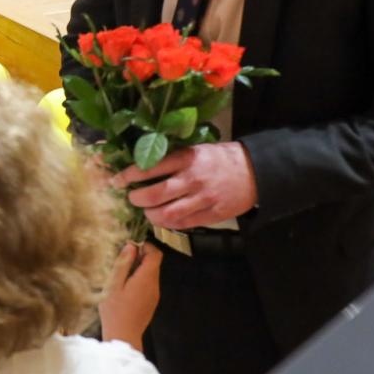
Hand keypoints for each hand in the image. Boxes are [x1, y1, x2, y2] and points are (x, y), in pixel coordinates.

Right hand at [99, 242, 160, 347]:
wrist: (123, 337)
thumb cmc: (115, 311)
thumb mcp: (113, 284)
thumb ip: (123, 264)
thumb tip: (131, 246)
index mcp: (146, 278)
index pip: (155, 254)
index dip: (145, 246)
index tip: (129, 247)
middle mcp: (155, 285)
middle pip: (154, 263)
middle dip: (139, 257)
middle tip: (121, 261)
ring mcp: (154, 295)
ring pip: (150, 274)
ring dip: (138, 269)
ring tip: (120, 275)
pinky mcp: (151, 302)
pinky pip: (148, 284)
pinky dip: (139, 280)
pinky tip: (124, 288)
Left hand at [115, 142, 257, 230]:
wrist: (255, 171)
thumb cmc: (220, 157)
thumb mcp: (196, 149)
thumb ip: (172, 159)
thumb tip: (142, 167)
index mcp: (186, 158)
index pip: (150, 168)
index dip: (129, 176)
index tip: (118, 180)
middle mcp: (192, 179)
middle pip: (154, 195)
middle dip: (136, 199)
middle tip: (132, 197)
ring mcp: (202, 200)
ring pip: (166, 214)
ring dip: (150, 215)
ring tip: (147, 211)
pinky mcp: (211, 215)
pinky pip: (183, 224)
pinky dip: (169, 223)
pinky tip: (164, 218)